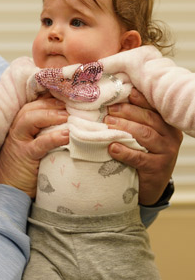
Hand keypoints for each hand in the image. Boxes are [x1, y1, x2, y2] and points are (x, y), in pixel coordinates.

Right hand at [0, 96, 68, 197]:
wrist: (10, 189)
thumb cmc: (28, 165)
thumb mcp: (36, 143)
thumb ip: (46, 130)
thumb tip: (72, 119)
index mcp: (21, 123)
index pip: (34, 103)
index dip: (50, 96)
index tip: (68, 94)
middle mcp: (17, 128)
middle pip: (32, 107)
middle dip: (52, 102)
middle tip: (72, 103)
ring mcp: (18, 141)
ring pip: (30, 119)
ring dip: (51, 114)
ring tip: (69, 116)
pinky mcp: (24, 155)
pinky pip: (39, 143)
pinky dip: (54, 138)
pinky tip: (67, 136)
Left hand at [105, 88, 182, 205]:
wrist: (150, 185)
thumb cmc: (143, 153)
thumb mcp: (142, 135)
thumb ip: (134, 119)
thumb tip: (113, 102)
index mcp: (167, 124)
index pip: (153, 108)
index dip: (139, 100)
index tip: (125, 94)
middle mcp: (170, 136)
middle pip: (149, 119)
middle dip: (127, 112)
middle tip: (110, 110)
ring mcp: (166, 153)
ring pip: (145, 135)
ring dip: (125, 128)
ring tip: (108, 125)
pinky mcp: (157, 168)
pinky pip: (140, 158)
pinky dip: (125, 152)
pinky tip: (112, 148)